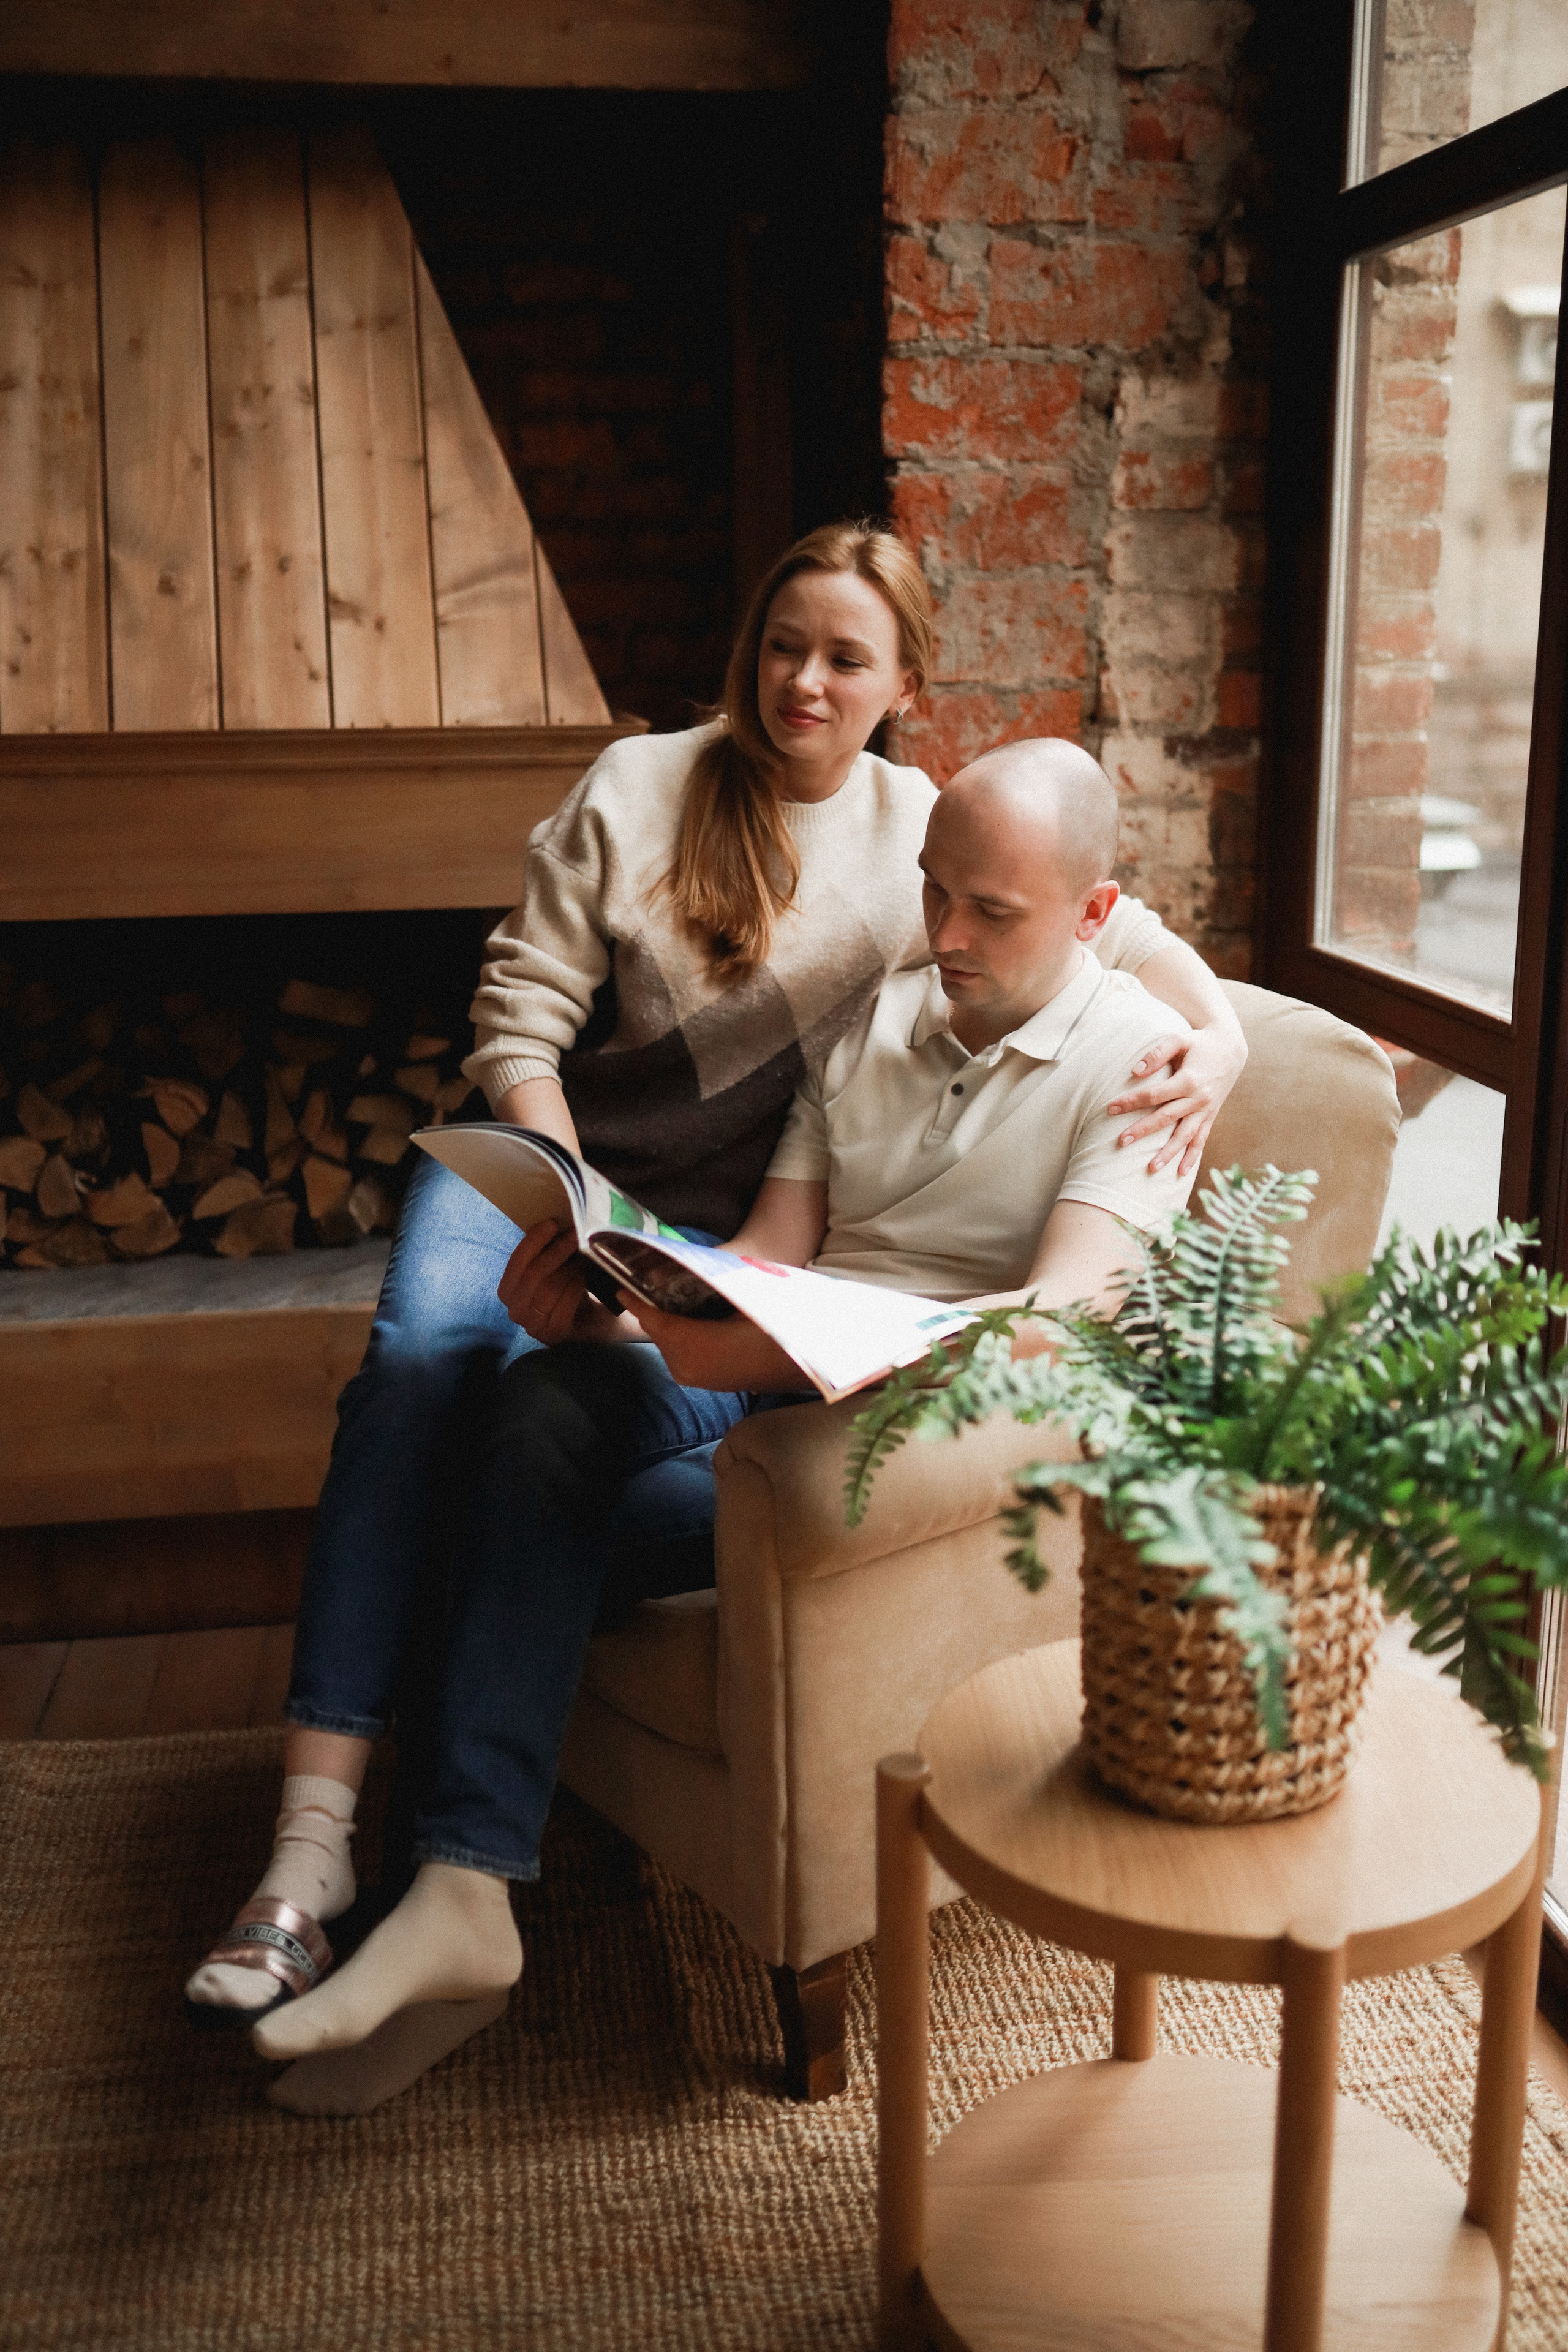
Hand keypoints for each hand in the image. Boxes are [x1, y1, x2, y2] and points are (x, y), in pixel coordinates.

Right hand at [497, 1222, 631, 1345]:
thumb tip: (554, 1221)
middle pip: (534, 1274)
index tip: (553, 1223)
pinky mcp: (554, 1335)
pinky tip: (585, 1277)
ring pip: (549, 1289)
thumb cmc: (569, 1289)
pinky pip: (564, 1305)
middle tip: (575, 1235)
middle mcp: (515, 1311)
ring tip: (584, 1256)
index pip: (517, 1262)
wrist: (594, 1321)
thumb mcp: (554, 1267)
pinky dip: (576, 1287)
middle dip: (556, 1251)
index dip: (533, 1241)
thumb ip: (546, 1250)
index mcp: (508, 1290)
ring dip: (569, 1268)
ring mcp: (534, 1326)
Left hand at [624, 1294, 808, 1393]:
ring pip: (669, 1346)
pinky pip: (682, 1357)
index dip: (634, 1302)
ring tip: (672, 1304)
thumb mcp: (739, 1300)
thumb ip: (709, 1286)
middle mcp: (685, 1365)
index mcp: (690, 1344)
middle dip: (652, 1312)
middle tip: (649, 1289)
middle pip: (658, 1333)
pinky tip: (692, 1325)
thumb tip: (686, 1267)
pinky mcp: (706, 1383)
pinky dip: (680, 1341)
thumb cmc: (770, 1326)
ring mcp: (695, 1378)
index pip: (653, 1319)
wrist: (799, 1362)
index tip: (620, 1288)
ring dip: (667, 1327)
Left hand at [1106, 1021, 1247, 1178]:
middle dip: (1143, 1131)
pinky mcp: (1211, 1116)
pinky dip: (1192, 1156)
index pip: (1154, 1095)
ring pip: (1185, 1135)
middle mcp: (1198, 1098)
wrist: (1231, 1048)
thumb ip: (1156, 1054)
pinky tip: (1181, 1172)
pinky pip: (1201, 1139)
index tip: (1110, 1109)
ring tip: (1151, 1168)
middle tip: (1121, 1142)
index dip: (1131, 1102)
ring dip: (1169, 1153)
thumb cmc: (1199, 1043)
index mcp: (1189, 1080)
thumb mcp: (1179, 1040)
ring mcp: (1206, 1110)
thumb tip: (1134, 1072)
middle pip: (1166, 1118)